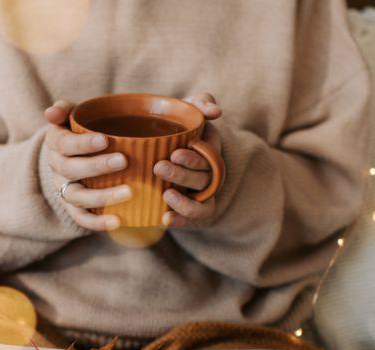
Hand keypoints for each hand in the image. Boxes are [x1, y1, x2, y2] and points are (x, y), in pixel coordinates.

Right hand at [43, 100, 130, 230]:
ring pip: (77, 197)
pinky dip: (98, 223)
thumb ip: (65, 110)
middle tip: (123, 161)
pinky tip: (118, 221)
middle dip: (96, 166)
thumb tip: (51, 112)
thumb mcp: (73, 117)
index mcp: (56, 144)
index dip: (82, 144)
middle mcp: (57, 169)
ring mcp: (64, 190)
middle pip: (71, 170)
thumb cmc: (81, 132)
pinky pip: (82, 219)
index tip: (105, 140)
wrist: (73, 158)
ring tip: (129, 192)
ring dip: (102, 196)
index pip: (64, 144)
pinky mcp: (74, 209)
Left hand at [155, 93, 222, 227]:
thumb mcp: (187, 111)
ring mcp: (202, 195)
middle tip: (159, 168)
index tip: (175, 153)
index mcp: (209, 151)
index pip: (209, 156)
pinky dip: (181, 221)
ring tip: (165, 195)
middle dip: (183, 175)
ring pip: (201, 202)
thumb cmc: (175, 128)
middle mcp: (209, 174)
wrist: (158, 150)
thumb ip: (200, 103)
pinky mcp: (192, 212)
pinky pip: (194, 220)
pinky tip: (165, 220)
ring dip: (185, 202)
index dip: (194, 158)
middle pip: (203, 178)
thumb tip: (216, 111)